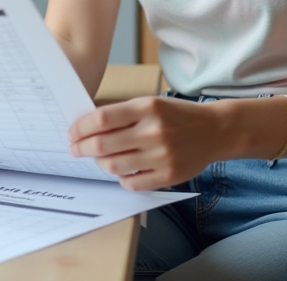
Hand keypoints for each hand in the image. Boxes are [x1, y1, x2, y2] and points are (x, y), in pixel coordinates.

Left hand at [68, 96, 234, 190]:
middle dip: (81, 148)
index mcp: (147, 108)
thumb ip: (122, 114)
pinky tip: (121, 169)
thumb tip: (86, 126)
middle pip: (102, 145)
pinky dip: (120, 177)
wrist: (214, 130)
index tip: (72, 133)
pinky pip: (131, 183)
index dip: (80, 127)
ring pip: (113, 166)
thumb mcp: (151, 103)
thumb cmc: (177, 115)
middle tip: (75, 149)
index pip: (101, 120)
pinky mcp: (168, 176)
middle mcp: (153, 131)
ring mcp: (161, 156)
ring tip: (98, 159)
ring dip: (98, 163)